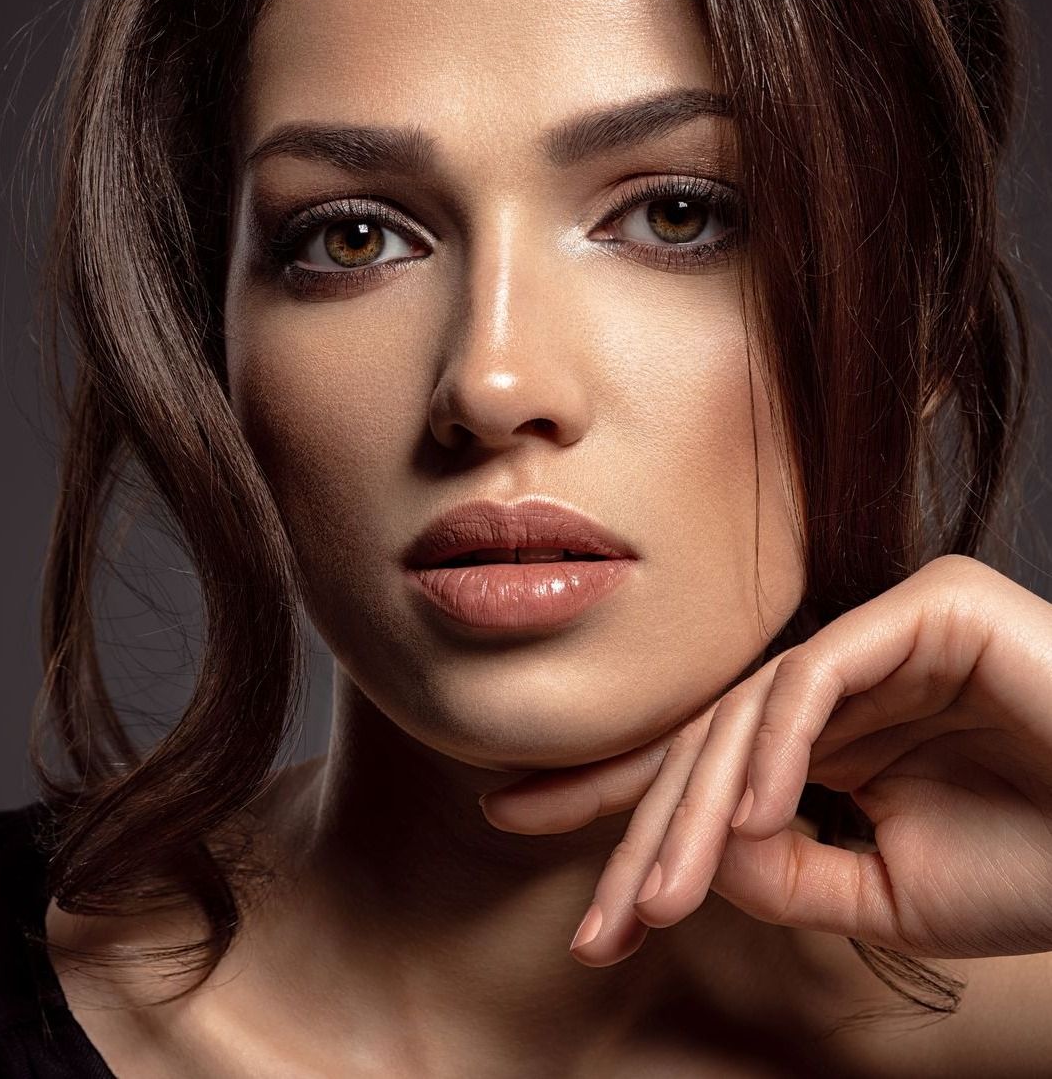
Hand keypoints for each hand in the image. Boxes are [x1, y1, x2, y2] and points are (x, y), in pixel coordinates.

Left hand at [478, 555, 1051, 966]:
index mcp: (829, 732)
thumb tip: (692, 850)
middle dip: (635, 822)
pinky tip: (750, 821)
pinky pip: (816, 680)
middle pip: (706, 739)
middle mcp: (841, 674)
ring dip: (693, 811)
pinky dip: (775, 750)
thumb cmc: (1044, 864)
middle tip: (587, 911)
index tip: (522, 821)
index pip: (700, 756)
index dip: (614, 794)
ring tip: (653, 899)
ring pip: (747, 713)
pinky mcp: (924, 609)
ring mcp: (879, 634)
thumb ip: (782, 872)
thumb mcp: (885, 894)